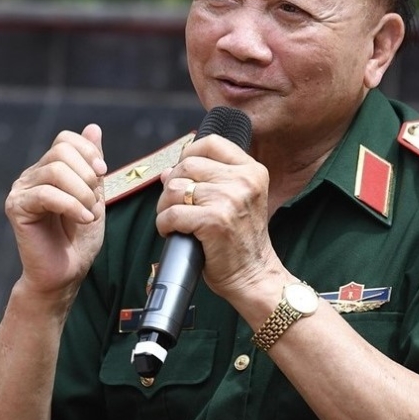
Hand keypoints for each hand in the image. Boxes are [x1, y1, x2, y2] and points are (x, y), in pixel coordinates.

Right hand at [5, 124, 107, 298]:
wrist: (65, 273)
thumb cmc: (79, 239)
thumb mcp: (94, 195)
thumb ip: (91, 164)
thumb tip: (93, 127)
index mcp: (49, 170)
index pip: (65, 139)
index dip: (87, 151)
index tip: (102, 173)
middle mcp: (32, 176)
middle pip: (61, 151)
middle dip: (87, 174)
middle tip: (95, 200)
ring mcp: (21, 190)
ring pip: (55, 170)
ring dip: (82, 193)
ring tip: (89, 214)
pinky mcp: (17, 207)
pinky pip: (46, 194)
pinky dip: (71, 205)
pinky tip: (82, 219)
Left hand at [156, 134, 283, 303]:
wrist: (254, 275)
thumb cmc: (241, 241)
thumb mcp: (235, 202)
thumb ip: (207, 181)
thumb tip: (168, 171)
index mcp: (252, 171)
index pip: (211, 143)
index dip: (189, 155)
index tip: (183, 174)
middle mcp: (244, 181)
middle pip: (188, 165)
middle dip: (172, 185)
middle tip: (174, 205)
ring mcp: (229, 200)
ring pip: (175, 189)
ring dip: (165, 206)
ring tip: (173, 221)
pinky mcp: (214, 220)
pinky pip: (172, 214)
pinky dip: (164, 224)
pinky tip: (172, 233)